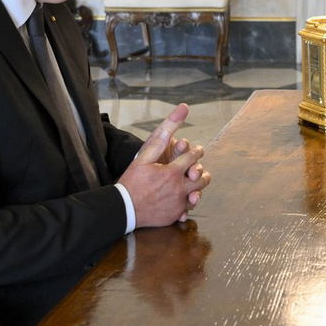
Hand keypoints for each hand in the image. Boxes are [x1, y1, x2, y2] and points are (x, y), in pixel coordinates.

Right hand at [119, 103, 210, 226]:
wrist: (122, 209)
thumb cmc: (131, 181)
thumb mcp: (143, 157)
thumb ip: (163, 135)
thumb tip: (183, 109)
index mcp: (173, 172)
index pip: (193, 157)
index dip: (196, 152)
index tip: (196, 150)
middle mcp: (179, 188)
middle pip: (202, 178)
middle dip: (200, 171)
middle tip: (196, 169)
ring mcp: (178, 204)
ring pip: (197, 195)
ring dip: (197, 188)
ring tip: (190, 182)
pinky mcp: (174, 216)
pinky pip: (187, 209)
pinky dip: (186, 204)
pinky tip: (181, 199)